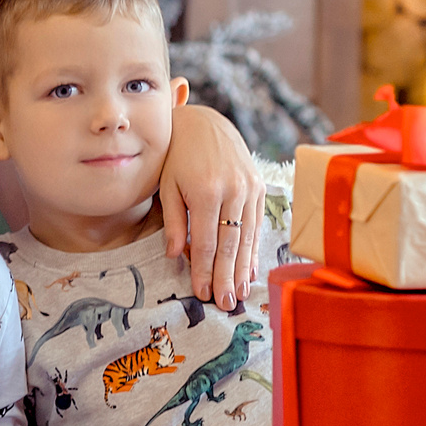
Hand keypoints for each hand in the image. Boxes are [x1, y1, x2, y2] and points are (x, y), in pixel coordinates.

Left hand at [160, 105, 266, 310]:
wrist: (204, 122)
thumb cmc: (178, 156)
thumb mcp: (167, 185)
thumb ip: (173, 221)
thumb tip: (176, 256)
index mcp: (206, 191)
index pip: (206, 243)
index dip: (204, 271)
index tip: (201, 293)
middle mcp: (233, 190)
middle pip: (230, 244)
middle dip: (226, 277)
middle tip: (224, 303)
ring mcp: (249, 188)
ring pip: (247, 237)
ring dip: (243, 268)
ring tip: (239, 293)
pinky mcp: (258, 186)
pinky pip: (257, 223)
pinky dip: (253, 248)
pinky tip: (250, 268)